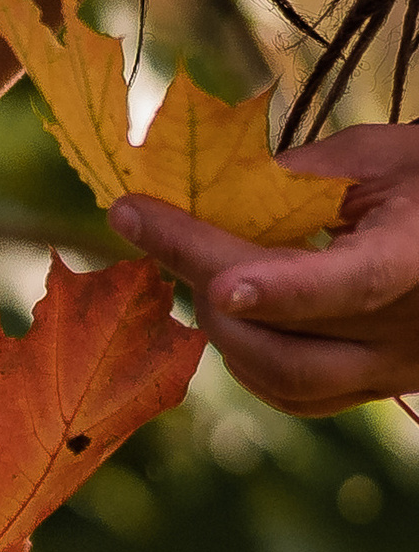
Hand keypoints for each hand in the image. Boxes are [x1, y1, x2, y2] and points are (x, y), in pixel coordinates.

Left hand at [108, 125, 418, 413]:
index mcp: (418, 259)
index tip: (215, 279)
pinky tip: (230, 313)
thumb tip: (208, 200)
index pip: (348, 284)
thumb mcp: (382, 156)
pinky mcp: (375, 387)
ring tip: (198, 270)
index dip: (279, 290)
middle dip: (209, 287)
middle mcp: (407, 332)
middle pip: (290, 340)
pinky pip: (295, 394)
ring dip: (221, 329)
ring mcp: (390, 370)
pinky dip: (247, 357)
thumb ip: (301, 175)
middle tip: (159, 231)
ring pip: (283, 380)